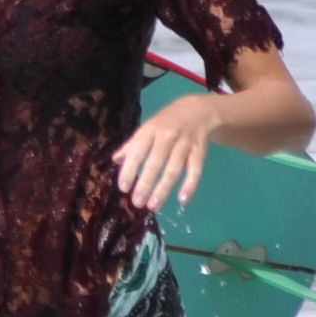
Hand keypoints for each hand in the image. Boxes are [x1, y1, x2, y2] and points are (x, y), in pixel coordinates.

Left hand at [114, 92, 223, 212]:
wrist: (197, 110)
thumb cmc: (166, 122)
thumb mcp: (147, 128)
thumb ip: (132, 144)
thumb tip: (116, 160)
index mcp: (150, 131)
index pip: (137, 152)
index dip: (129, 170)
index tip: (123, 188)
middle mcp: (167, 137)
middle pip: (155, 163)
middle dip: (145, 184)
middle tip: (137, 202)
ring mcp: (185, 144)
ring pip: (174, 169)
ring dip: (163, 189)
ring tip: (153, 205)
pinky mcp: (200, 151)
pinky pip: (195, 170)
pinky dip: (190, 185)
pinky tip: (182, 200)